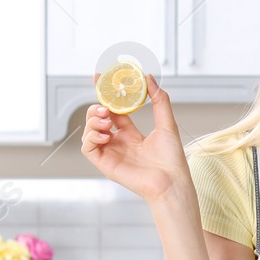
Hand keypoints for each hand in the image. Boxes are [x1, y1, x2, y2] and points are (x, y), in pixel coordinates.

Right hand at [80, 75, 191, 205]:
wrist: (171, 181)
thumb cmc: (172, 158)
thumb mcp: (167, 123)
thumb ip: (159, 100)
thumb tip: (148, 77)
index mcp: (131, 134)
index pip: (113, 111)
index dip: (106, 95)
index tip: (99, 78)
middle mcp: (118, 143)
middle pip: (98, 120)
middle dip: (97, 109)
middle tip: (106, 107)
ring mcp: (111, 153)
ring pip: (89, 132)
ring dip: (92, 122)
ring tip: (106, 120)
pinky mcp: (105, 164)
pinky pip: (88, 148)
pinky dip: (91, 137)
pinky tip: (105, 135)